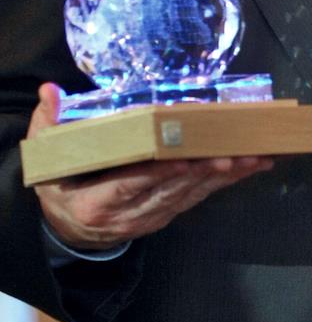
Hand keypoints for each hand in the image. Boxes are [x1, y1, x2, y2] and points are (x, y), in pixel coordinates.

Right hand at [28, 83, 274, 250]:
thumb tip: (50, 91)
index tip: (186, 158)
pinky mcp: (169, 214)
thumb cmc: (62, 185)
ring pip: (192, 195)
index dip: (160, 173)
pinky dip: (226, 181)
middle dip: (206, 172)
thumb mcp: (48, 160)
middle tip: (235, 153)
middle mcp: (129, 214)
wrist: (71, 230)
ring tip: (253, 157)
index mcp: (97, 202)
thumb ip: (49, 125)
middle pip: (172, 191)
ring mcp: (152, 217)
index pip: (132, 185)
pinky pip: (200, 196)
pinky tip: (251, 166)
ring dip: (224, 177)